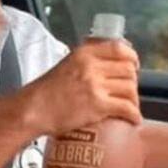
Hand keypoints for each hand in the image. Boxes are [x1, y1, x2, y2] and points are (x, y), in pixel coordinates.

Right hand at [23, 39, 140, 134]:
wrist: (33, 109)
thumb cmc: (46, 91)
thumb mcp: (65, 65)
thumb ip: (85, 62)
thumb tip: (106, 64)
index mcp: (83, 54)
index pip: (118, 48)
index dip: (131, 57)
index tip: (133, 65)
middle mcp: (91, 66)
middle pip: (128, 70)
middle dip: (132, 81)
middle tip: (127, 91)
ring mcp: (95, 86)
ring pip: (130, 89)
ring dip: (133, 100)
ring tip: (128, 107)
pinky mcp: (98, 105)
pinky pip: (127, 108)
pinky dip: (134, 115)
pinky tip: (133, 119)